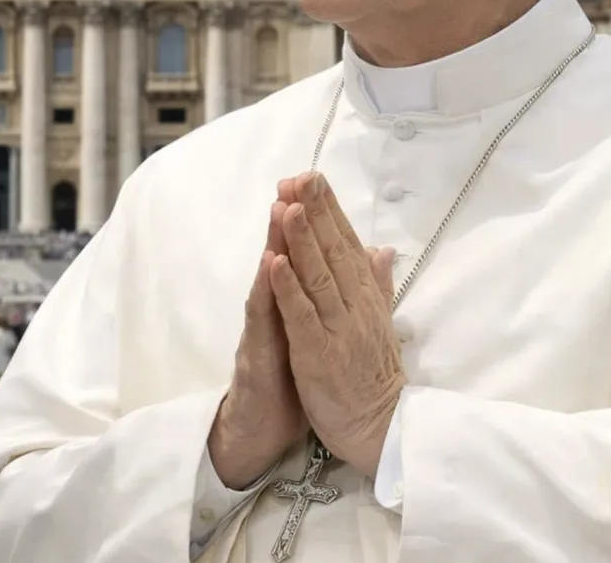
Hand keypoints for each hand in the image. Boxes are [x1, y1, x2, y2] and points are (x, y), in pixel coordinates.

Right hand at [207, 182, 309, 488]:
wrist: (264, 431)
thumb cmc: (291, 384)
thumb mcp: (316, 337)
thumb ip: (328, 301)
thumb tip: (355, 269)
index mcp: (297, 307)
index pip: (306, 258)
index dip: (313, 222)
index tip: (319, 183)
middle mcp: (276, 311)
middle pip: (284, 259)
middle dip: (291, 218)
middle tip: (296, 179)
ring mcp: (263, 331)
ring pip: (269, 281)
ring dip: (274, 244)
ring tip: (280, 208)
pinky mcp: (255, 356)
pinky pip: (261, 321)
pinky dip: (265, 293)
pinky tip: (267, 267)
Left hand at [272, 172, 404, 478]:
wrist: (381, 428)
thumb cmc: (373, 376)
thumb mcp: (380, 324)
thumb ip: (378, 285)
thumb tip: (383, 248)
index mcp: (367, 298)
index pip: (347, 244)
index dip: (329, 210)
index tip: (313, 177)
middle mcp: (356, 306)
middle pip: (333, 251)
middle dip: (315, 211)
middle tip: (299, 176)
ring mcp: (338, 329)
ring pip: (317, 276)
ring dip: (301, 240)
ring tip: (287, 205)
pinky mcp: (320, 353)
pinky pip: (301, 315)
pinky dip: (288, 287)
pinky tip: (275, 261)